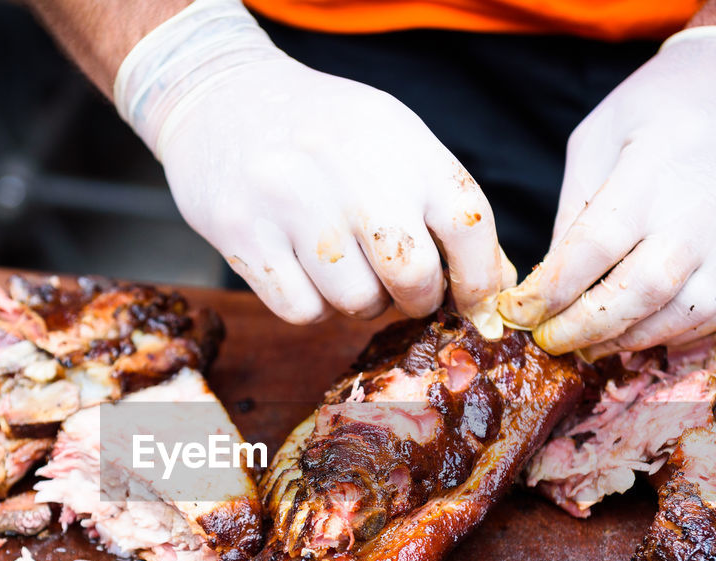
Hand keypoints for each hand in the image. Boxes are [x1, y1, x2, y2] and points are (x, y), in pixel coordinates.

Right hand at [114, 0, 512, 324]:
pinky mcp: (243, 233)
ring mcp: (291, 202)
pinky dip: (312, 307)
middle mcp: (348, 169)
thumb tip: (492, 291)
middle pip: (413, 275)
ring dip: (359, 304)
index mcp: (400, 143)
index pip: (468, 223)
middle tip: (404, 291)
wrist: (223, 95)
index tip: (474, 299)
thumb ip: (442, 208)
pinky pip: (301, 311)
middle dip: (416, 299)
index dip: (480, 277)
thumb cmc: (324, 131)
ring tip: (345, 269)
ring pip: (354, 302)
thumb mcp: (393, 142)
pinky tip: (305, 273)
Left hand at [499, 28, 715, 356]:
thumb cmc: (666, 103)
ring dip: (628, 341)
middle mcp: (699, 215)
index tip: (518, 312)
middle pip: (637, 294)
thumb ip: (575, 206)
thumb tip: (550, 277)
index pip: (591, 252)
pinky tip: (640, 335)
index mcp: (650, 176)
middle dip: (584, 329)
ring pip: (681, 317)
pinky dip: (675, 337)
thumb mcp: (601, 134)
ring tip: (589, 346)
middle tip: (549, 340)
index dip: (550, 293)